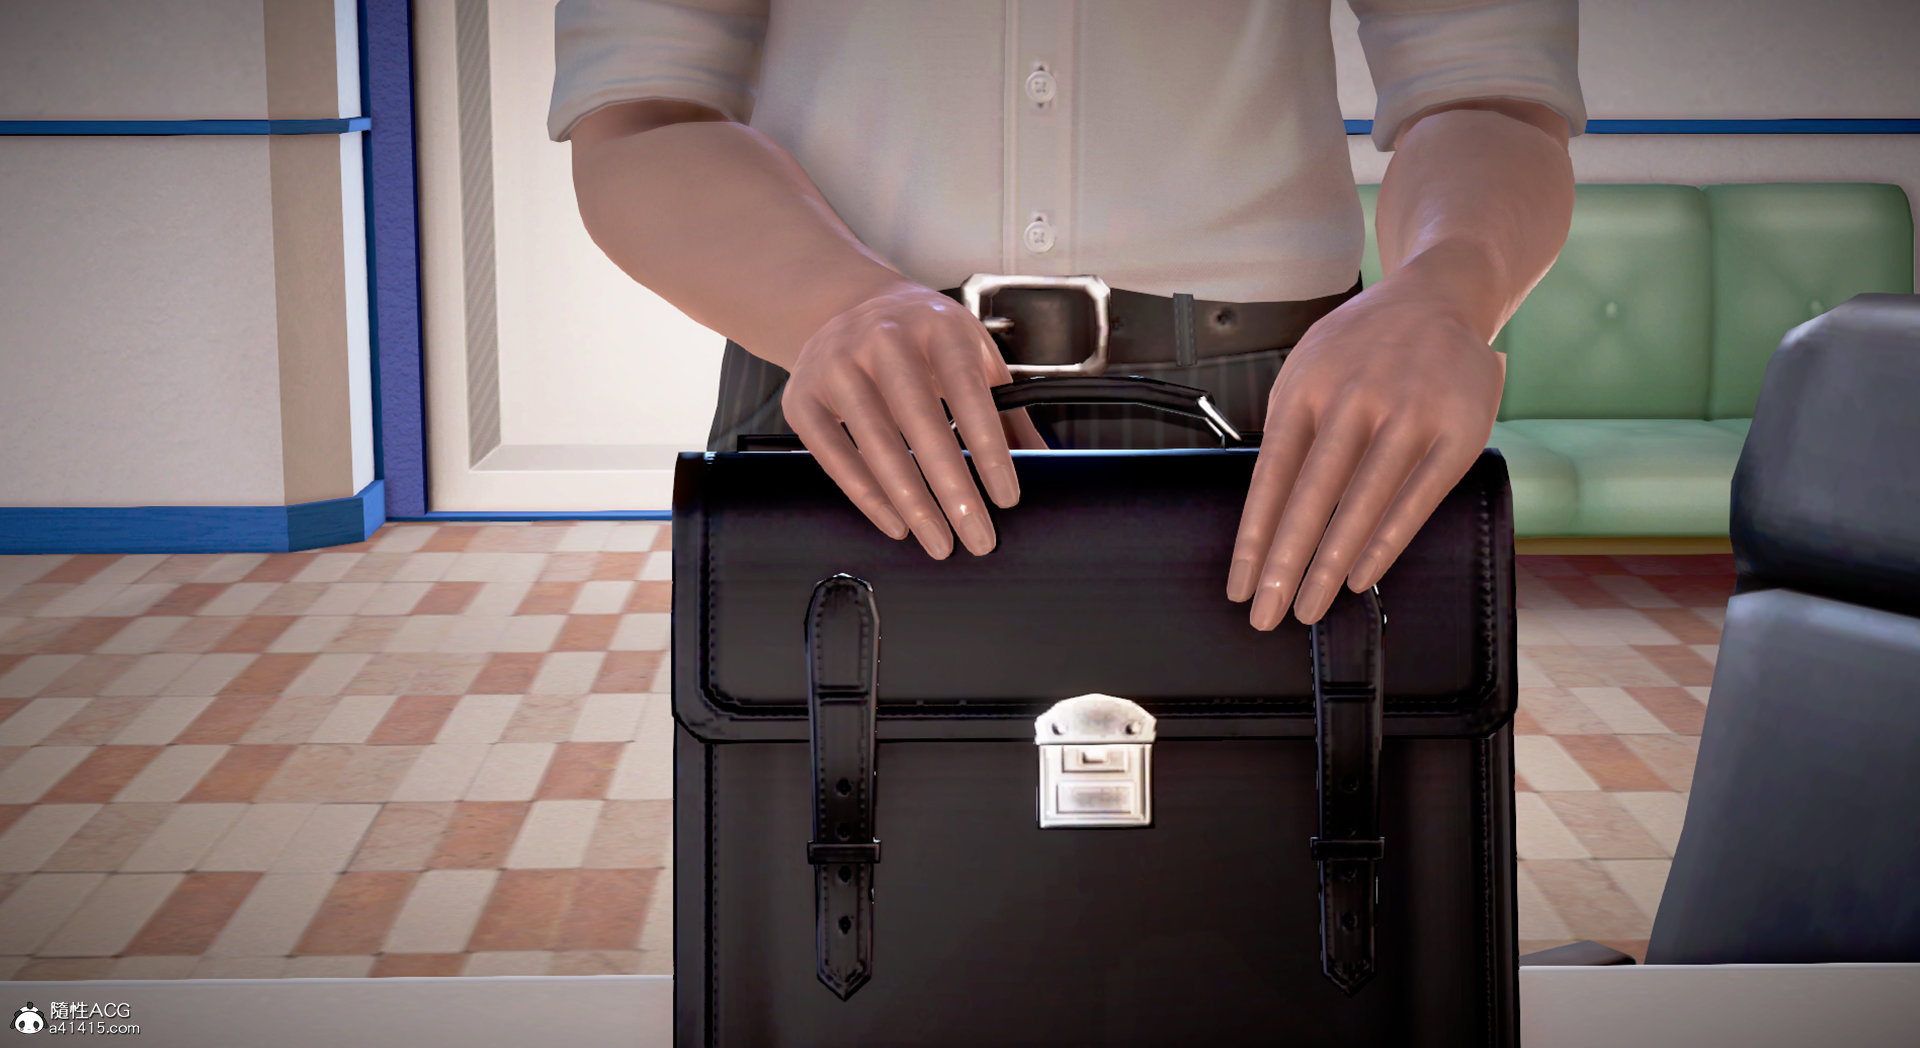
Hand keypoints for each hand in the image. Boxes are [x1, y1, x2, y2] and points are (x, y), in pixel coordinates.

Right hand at [782, 283, 1049, 558]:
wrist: (845, 302)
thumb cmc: (919, 335)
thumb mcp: (971, 351)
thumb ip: (1007, 404)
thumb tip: (1043, 458)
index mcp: (937, 325)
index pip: (967, 393)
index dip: (989, 449)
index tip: (1006, 497)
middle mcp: (884, 339)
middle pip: (921, 424)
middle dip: (953, 489)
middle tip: (977, 536)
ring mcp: (837, 366)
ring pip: (875, 444)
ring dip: (911, 502)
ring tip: (940, 541)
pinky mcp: (803, 396)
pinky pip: (833, 455)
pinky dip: (866, 495)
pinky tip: (896, 522)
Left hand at [1226, 259, 1506, 626]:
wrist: (1438, 296)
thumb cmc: (1361, 346)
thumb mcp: (1307, 367)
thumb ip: (1287, 429)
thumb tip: (1264, 512)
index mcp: (1307, 386)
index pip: (1271, 476)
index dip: (1254, 537)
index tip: (1239, 585)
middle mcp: (1356, 399)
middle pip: (1311, 497)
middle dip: (1285, 564)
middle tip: (1266, 615)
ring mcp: (1409, 414)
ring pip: (1362, 505)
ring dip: (1330, 566)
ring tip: (1308, 609)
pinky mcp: (1457, 432)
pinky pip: (1415, 499)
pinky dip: (1384, 543)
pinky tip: (1360, 578)